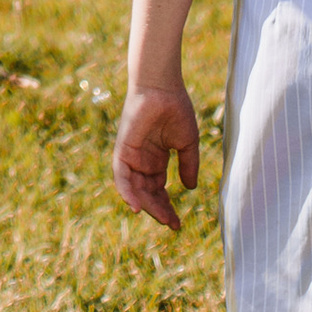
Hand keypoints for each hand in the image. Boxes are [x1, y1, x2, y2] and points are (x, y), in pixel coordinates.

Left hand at [114, 79, 199, 231]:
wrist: (163, 87)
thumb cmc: (176, 109)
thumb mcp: (187, 144)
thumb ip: (188, 166)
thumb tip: (190, 188)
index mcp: (155, 159)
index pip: (158, 190)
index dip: (167, 207)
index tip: (177, 224)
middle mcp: (141, 160)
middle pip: (146, 193)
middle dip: (159, 210)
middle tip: (172, 224)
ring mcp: (131, 155)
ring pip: (134, 189)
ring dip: (146, 205)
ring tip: (162, 219)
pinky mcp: (122, 149)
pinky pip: (121, 176)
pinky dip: (127, 192)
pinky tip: (137, 207)